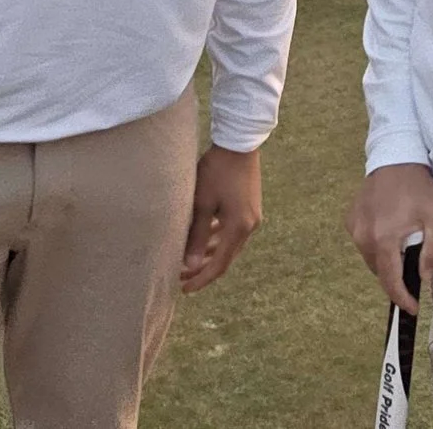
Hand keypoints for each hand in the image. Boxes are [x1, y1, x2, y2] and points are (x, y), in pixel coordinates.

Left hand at [180, 147, 261, 293]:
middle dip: (203, 269)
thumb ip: (196, 236)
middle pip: (225, 257)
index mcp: (239, 227)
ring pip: (228, 245)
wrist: (239, 142)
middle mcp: (250, 225)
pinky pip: (232, 231)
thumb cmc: (217, 170)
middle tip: (180, 278)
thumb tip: (190, 266)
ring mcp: (252, 216)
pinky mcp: (249, 207)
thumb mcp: (202, 203)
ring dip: (210, 255)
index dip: (202, 279)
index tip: (184, 289)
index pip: (219, 264)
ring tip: (188, 262)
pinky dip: (217, 239)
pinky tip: (203, 239)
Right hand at [345, 163, 432, 314]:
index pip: (390, 281)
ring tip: (403, 245)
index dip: (402, 299)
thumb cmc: (420, 187)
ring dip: (387, 260)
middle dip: (397, 277)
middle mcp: (363, 236)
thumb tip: (424, 278)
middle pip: (380, 272)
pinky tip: (390, 230)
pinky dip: (377, 245)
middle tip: (415, 267)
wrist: (397, 155)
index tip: (412, 309)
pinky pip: (364, 243)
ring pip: (371, 258)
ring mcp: (354, 227)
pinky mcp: (350, 218)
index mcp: (384, 239)